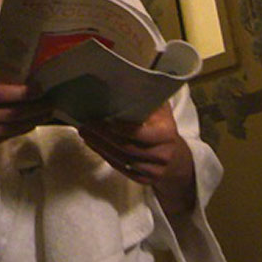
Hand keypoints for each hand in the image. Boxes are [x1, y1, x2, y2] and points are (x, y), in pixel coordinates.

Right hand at [0, 82, 49, 151]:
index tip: (41, 88)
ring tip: (48, 112)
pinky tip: (34, 122)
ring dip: (33, 120)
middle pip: (12, 113)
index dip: (23, 92)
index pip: (2, 94)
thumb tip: (19, 79)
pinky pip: (9, 135)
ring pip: (14, 126)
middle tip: (51, 102)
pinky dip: (23, 128)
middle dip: (35, 108)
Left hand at [77, 103, 195, 213]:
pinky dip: (105, 156)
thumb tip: (128, 81)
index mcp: (167, 134)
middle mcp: (162, 154)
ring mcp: (154, 170)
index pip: (141, 134)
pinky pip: (121, 169)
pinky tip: (94, 145)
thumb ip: (149, 100)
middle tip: (86, 125)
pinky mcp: (144, 180)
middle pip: (127, 147)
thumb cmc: (163, 127)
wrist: (176, 158)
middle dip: (104, 136)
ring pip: (122, 159)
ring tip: (85, 133)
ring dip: (100, 146)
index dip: (122, 129)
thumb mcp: (162, 111)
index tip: (105, 120)